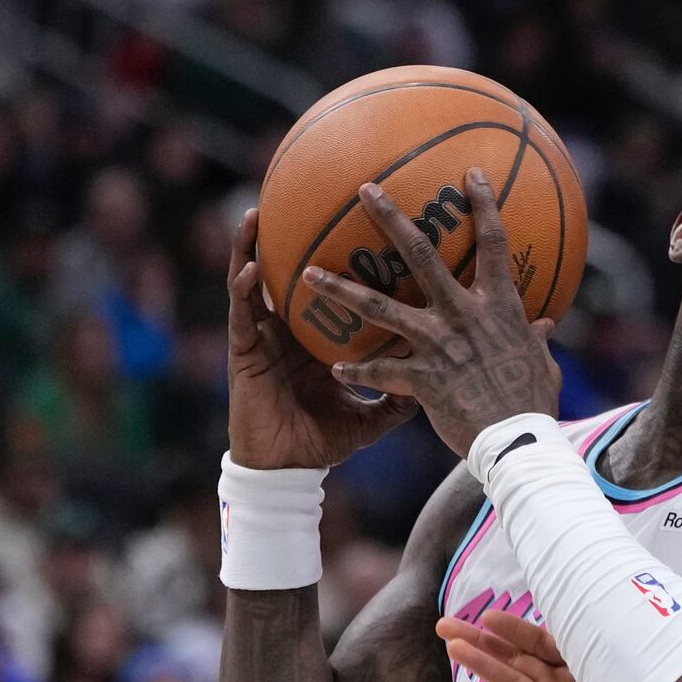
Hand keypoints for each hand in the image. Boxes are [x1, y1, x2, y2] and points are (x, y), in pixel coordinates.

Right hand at [228, 208, 417, 468]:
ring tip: (257, 214)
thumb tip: (439, 379)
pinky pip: (242, 315)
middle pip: (300, 273)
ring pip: (260, 283)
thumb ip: (402, 393)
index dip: (345, 262)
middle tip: (306, 209)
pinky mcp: (246, 354)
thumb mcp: (373, 415)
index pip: (338, 292)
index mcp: (322, 338)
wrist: (286, 472)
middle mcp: (294, 330)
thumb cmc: (324, 441)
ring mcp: (268, 338)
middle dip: (303, 238)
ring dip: (255, 248)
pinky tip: (249, 268)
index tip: (364, 229)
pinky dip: (243, 290)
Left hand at [300, 169, 561, 458]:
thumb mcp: (543, 365)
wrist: (517, 442)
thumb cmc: (534, 404)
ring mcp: (439, 344)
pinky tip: (336, 368)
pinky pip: (380, 369)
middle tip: (364, 189)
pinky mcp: (421, 378)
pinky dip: (358, 370)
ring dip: (341, 289)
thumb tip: (547, 327)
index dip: (483, 205)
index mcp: (499, 307)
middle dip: (390, 218)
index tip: (470, 174)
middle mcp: (464, 315)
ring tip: (308, 274)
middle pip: (421, 255)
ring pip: (380, 307)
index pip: (493, 244)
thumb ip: (538, 341)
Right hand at [436, 611, 666, 681]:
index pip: (544, 640)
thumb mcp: (638, 672)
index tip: (485, 616)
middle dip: (483, 641)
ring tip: (453, 650)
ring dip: (485, 669)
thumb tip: (618, 598)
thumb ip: (618, 646)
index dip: (515, 629)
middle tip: (444, 624)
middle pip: (519, 658)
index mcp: (589, 663)